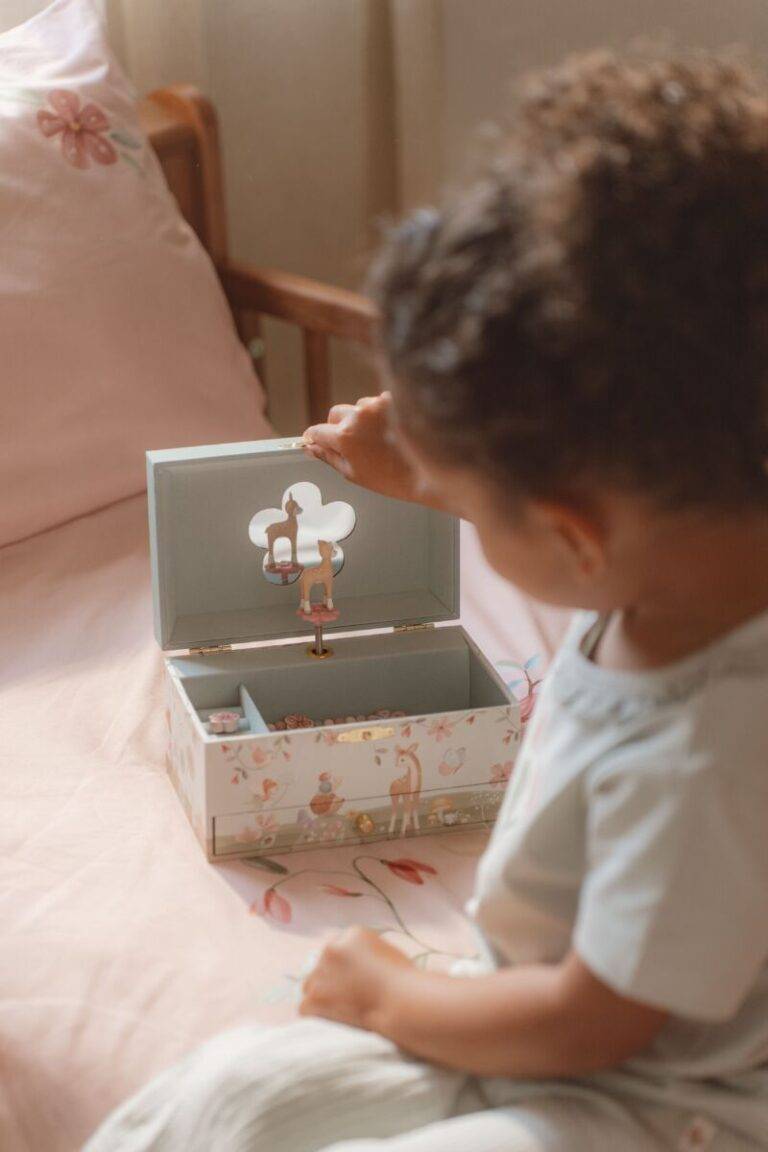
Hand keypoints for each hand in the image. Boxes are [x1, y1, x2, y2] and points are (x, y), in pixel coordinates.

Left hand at [298, 927, 412, 1032]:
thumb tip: (354, 967)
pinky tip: (332, 1020)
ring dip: (322, 996)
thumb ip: (365, 954)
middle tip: (347, 997)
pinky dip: (316, 1015)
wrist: (402, 1002)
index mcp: (353, 934)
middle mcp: (332, 949)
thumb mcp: (387, 953)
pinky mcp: (314, 997)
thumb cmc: (404, 982)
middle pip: (321, 964)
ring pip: (311, 985)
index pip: (339, 947)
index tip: (353, 980)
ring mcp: (321, 973)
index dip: (345, 966)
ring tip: (340, 1009)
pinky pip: (305, 1006)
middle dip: (331, 979)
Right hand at [302, 393, 418, 502]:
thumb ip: (328, 457)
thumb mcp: (353, 473)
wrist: (425, 472)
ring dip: (360, 419)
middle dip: (337, 427)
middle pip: (335, 414)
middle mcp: (358, 416)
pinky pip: (377, 404)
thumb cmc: (391, 478)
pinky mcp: (393, 400)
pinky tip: (389, 431)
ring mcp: (377, 406)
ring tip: (376, 439)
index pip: (317, 431)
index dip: (314, 438)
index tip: (314, 440)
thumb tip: (311, 448)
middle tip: (350, 444)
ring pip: (357, 407)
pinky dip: (378, 414)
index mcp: (345, 436)